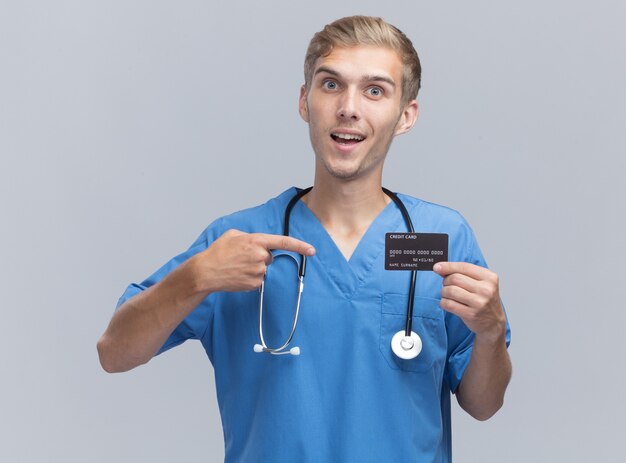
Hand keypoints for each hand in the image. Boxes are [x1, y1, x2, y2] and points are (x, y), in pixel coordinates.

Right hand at [191, 229, 315, 292]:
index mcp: (257, 241)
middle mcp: (260, 256)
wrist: (206, 272)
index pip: (284, 242)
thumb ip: (250, 236)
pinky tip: (237, 275)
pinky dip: (249, 277)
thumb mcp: (233, 234)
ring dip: (253, 267)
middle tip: (242, 257)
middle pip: (270, 256)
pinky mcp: (255, 284)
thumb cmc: (218, 252)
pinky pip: (258, 279)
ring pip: (263, 269)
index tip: (312, 250)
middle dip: (260, 256)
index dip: (300, 246)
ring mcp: (258, 271)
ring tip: (237, 266)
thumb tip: (258, 242)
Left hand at [433, 262, 505, 342]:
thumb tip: (440, 268)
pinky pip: (448, 304)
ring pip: (450, 290)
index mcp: (490, 277)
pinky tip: (448, 303)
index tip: (437, 267)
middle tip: (447, 285)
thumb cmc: (483, 300)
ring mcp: (479, 303)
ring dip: (444, 292)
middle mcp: (486, 289)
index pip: (464, 267)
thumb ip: (463, 273)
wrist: (493, 322)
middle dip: (446, 281)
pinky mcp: (471, 314)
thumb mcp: (480, 283)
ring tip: (448, 295)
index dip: (448, 266)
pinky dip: (444, 302)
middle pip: (455, 278)